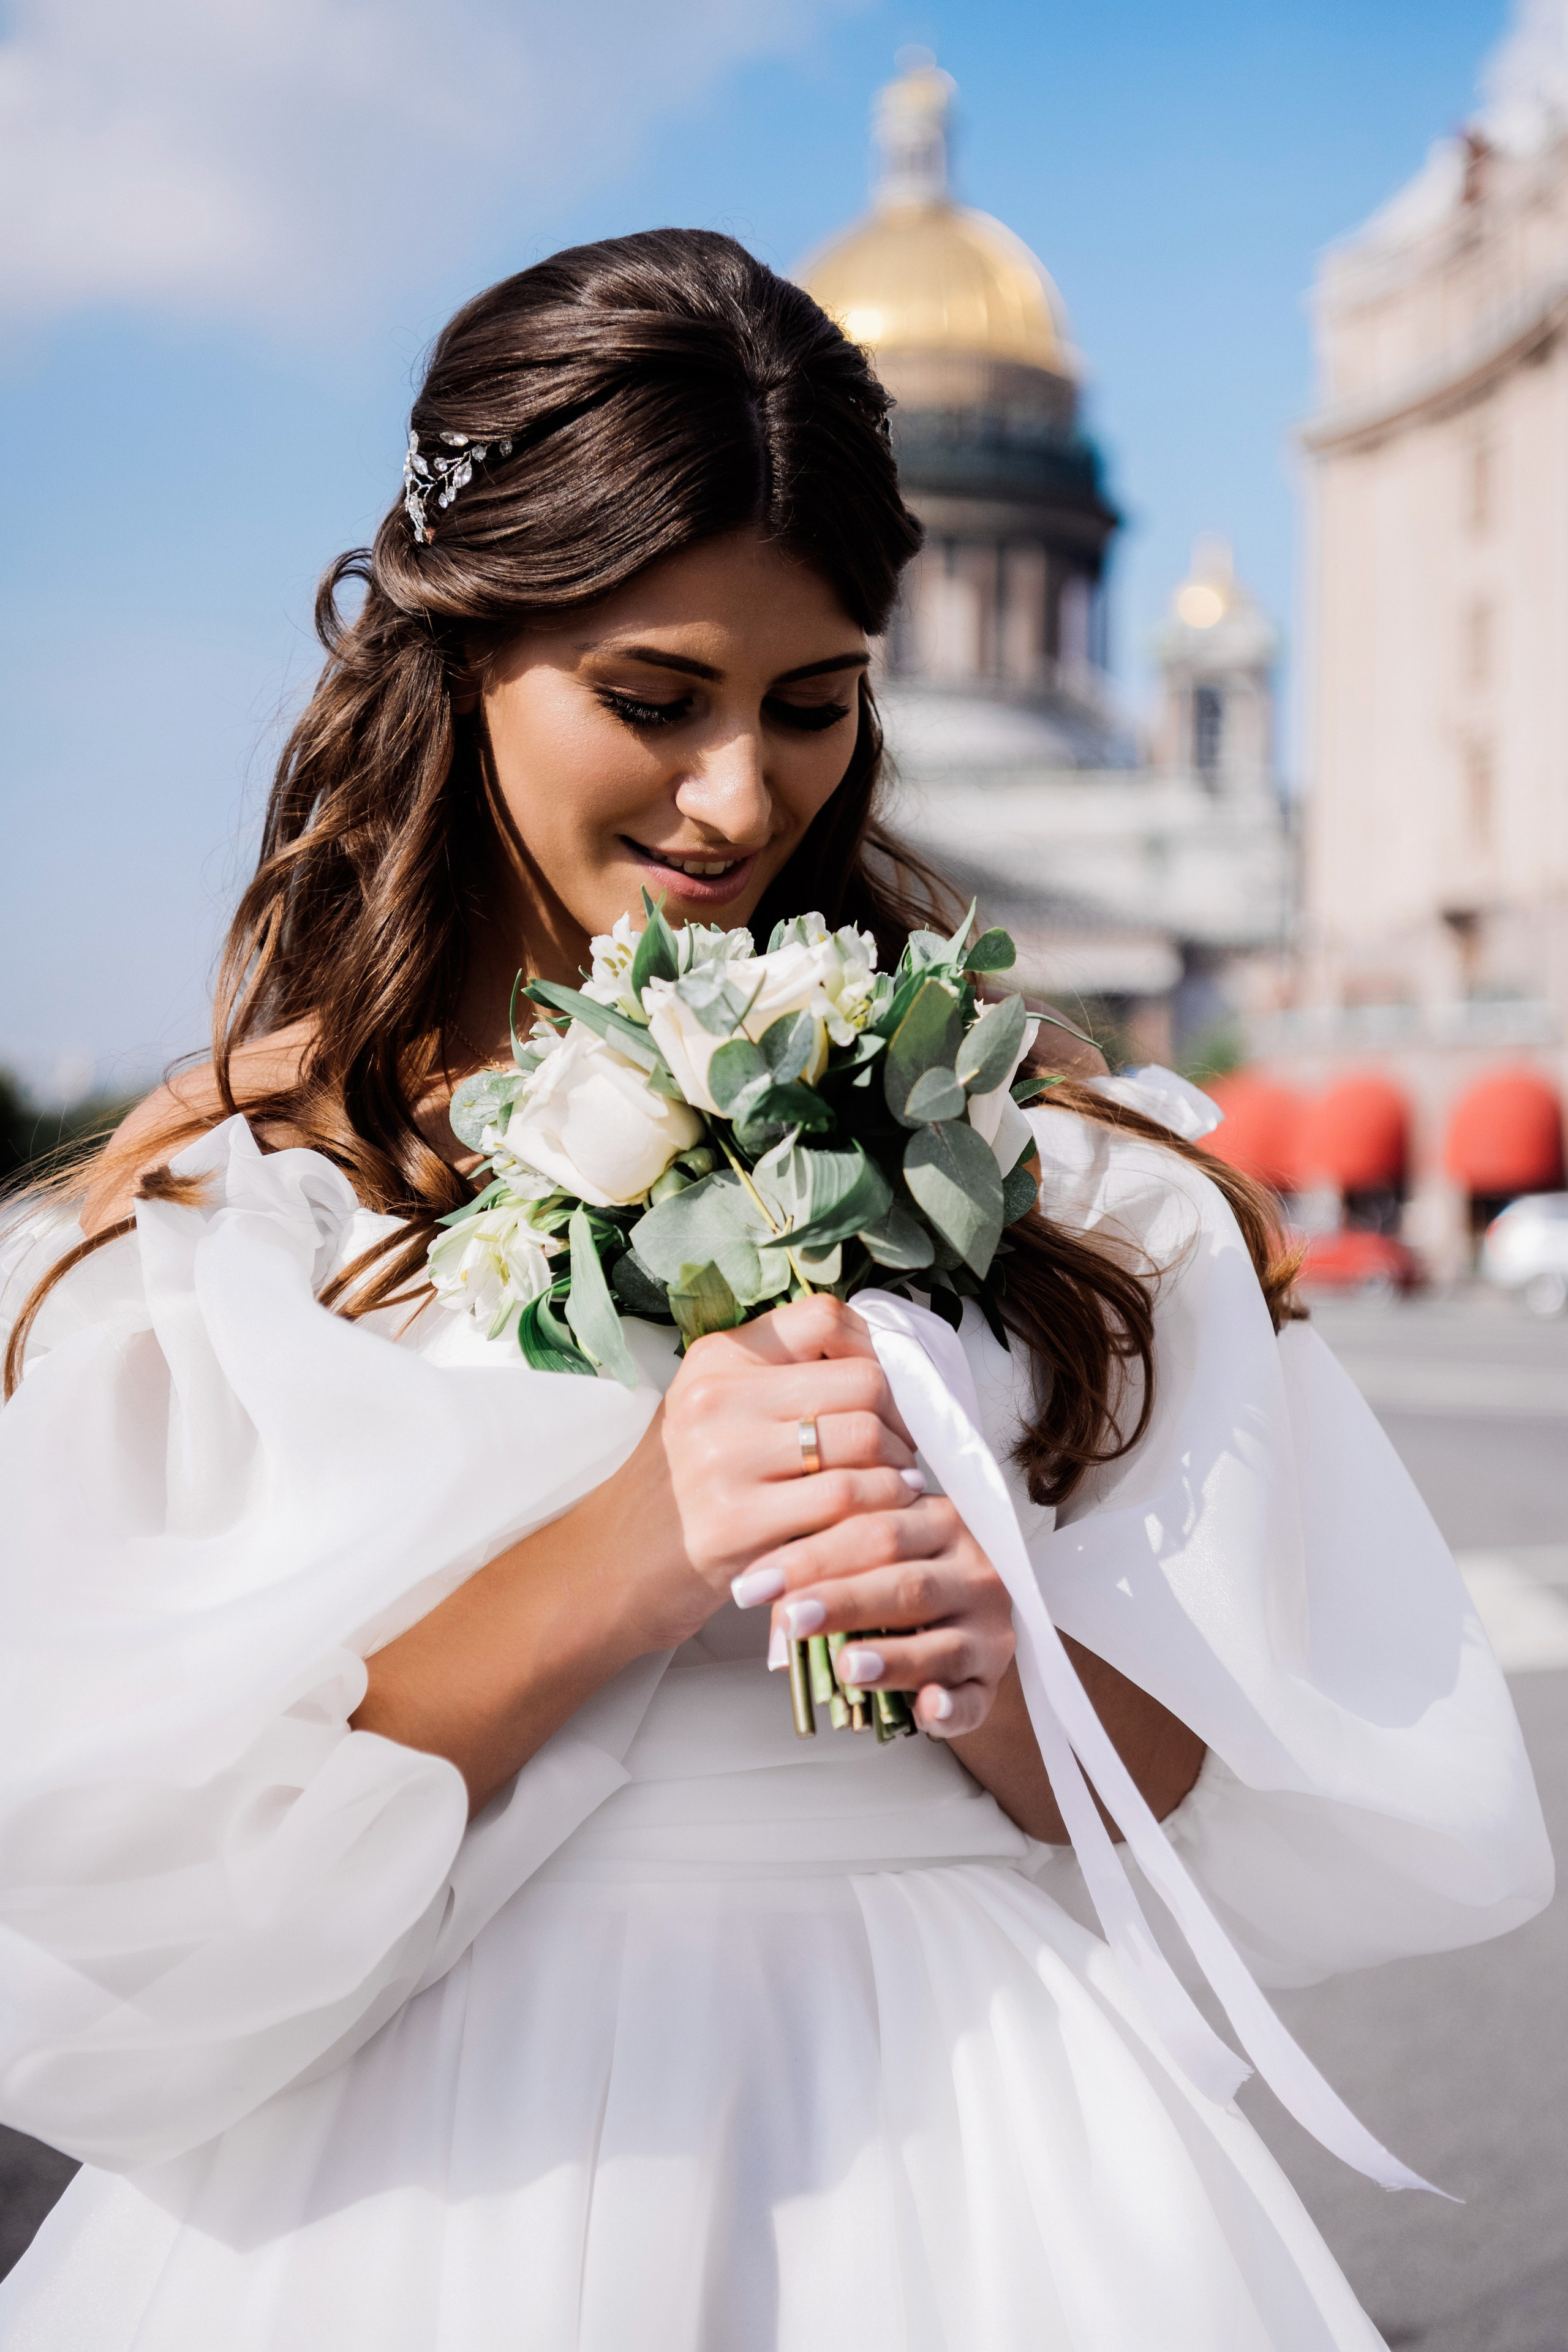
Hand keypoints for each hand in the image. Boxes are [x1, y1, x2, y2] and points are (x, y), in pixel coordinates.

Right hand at [630, 1295, 923, 1648]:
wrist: (610, 1569)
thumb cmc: (680, 1492)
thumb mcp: (712, 1413)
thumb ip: (779, 1380)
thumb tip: (877, 1366)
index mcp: (717, 1360)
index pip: (824, 1318)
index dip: (875, 1352)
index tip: (884, 1394)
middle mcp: (717, 1398)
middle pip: (861, 1382)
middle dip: (900, 1421)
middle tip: (901, 1453)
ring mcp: (724, 1460)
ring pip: (864, 1441)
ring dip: (897, 1471)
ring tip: (896, 1489)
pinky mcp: (737, 1523)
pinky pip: (846, 1502)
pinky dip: (880, 1512)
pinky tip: (879, 1522)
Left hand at [739, 1493, 1014, 1738]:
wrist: (969, 1605)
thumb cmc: (907, 1573)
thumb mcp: (875, 1552)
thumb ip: (829, 1569)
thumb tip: (775, 1616)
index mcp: (939, 1522)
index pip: (873, 1530)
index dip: (809, 1557)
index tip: (754, 1584)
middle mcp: (973, 1569)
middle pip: (906, 1583)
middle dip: (842, 1601)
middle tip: (791, 1618)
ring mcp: (989, 1627)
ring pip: (942, 1643)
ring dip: (893, 1657)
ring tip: (846, 1667)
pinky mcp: (993, 1679)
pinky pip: (975, 1700)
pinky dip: (952, 1709)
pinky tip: (927, 1711)